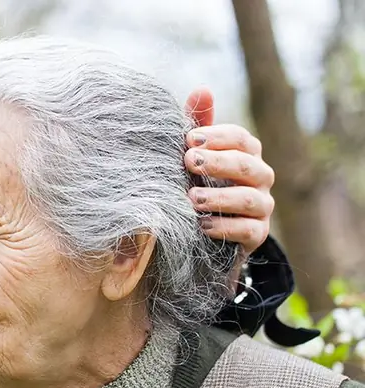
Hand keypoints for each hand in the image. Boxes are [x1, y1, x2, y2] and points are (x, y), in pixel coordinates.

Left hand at [183, 87, 273, 253]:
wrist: (204, 229)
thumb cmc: (200, 182)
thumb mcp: (194, 155)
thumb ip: (198, 125)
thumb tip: (202, 90)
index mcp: (246, 153)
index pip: (241, 138)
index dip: (217, 137)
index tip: (189, 140)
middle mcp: (260, 177)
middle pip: (245, 165)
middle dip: (217, 162)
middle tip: (188, 162)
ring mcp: (262, 206)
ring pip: (249, 198)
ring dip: (219, 197)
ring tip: (192, 198)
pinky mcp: (257, 234)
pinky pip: (249, 229)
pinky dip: (226, 227)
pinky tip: (203, 225)